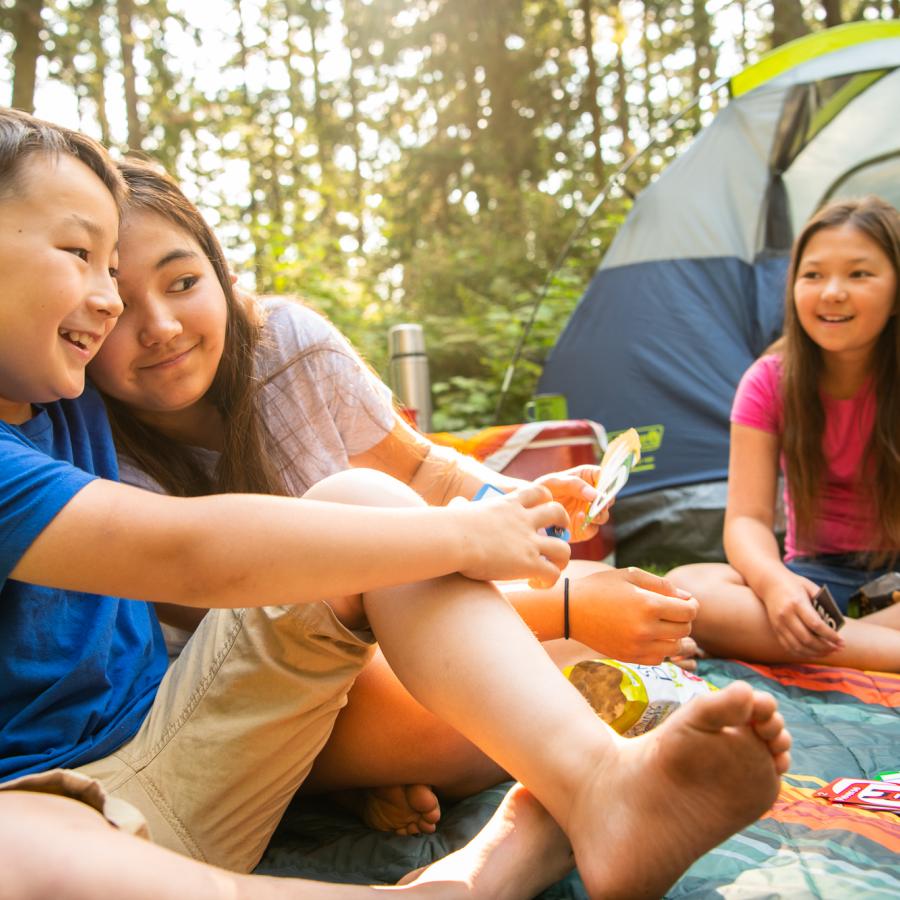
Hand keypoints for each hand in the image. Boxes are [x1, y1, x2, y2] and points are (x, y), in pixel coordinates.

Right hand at [454, 484, 570, 586]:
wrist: (453, 539)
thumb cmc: (449, 526)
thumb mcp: (461, 508)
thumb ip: (464, 505)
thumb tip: (456, 503)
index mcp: (509, 503)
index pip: (538, 492)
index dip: (546, 501)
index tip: (542, 512)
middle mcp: (524, 519)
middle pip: (558, 513)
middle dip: (562, 524)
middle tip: (556, 536)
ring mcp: (529, 541)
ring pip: (563, 547)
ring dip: (561, 558)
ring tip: (553, 566)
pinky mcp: (528, 562)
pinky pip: (552, 573)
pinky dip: (549, 580)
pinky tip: (536, 584)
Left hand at [534, 465, 604, 541]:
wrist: (529, 510)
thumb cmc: (542, 490)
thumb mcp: (554, 481)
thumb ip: (574, 484)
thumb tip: (595, 494)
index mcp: (585, 478)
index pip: (603, 475)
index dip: (607, 479)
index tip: (603, 485)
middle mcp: (590, 496)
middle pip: (608, 497)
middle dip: (606, 500)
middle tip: (600, 501)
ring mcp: (588, 513)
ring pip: (603, 515)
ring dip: (599, 514)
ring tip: (588, 512)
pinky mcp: (583, 529)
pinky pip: (592, 529)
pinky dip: (588, 526)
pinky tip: (577, 518)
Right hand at [568, 567, 697, 663]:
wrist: (570, 610)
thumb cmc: (600, 587)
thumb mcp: (630, 575)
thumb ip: (661, 584)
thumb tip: (687, 597)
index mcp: (648, 604)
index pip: (689, 611)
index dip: (692, 605)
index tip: (685, 601)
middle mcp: (646, 628)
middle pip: (685, 630)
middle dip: (684, 619)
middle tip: (673, 611)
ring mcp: (637, 646)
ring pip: (675, 648)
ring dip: (675, 637)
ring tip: (664, 625)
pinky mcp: (629, 657)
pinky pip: (659, 658)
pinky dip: (661, 649)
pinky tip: (651, 637)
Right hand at [760, 572, 844, 656]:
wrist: (769, 583)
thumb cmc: (794, 584)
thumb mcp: (810, 588)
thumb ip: (822, 604)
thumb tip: (835, 623)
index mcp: (796, 603)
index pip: (815, 625)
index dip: (830, 636)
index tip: (841, 641)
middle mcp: (786, 615)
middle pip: (807, 639)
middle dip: (825, 647)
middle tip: (838, 648)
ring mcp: (779, 624)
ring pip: (798, 646)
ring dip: (815, 653)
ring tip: (829, 652)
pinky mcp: (776, 630)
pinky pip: (789, 647)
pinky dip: (803, 654)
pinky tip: (814, 653)